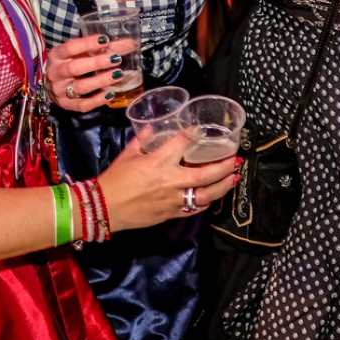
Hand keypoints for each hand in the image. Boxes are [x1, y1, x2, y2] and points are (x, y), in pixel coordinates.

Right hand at [44, 33, 138, 111]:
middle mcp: (55, 73)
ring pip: (79, 87)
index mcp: (57, 55)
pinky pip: (82, 105)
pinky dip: (97, 100)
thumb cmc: (70, 63)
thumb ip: (104, 47)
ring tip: (117, 75)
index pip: (70, 48)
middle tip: (115, 59)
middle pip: (74, 68)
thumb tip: (130, 43)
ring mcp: (59, 90)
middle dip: (96, 63)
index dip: (87, 44)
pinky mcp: (66, 105)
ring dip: (100, 81)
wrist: (51, 83)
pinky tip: (110, 94)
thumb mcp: (80, 52)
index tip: (105, 40)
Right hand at [99, 126, 241, 230]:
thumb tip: (154, 127)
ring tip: (234, 177)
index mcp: (158, 162)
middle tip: (236, 158)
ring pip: (205, 195)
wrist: (104, 208)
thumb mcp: (128, 155)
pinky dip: (207, 202)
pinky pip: (194, 209)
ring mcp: (172, 199)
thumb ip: (143, 140)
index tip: (203, 130)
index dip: (194, 134)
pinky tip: (215, 195)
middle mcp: (169, 181)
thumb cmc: (114, 179)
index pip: (182, 143)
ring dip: (223, 186)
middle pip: (204, 174)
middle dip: (223, 167)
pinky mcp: (171, 213)